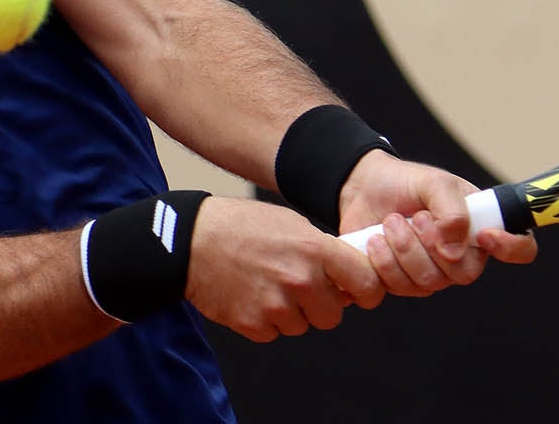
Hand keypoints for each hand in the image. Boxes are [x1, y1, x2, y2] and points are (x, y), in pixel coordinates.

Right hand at [185, 196, 385, 342]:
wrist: (191, 241)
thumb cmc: (243, 227)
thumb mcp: (292, 224)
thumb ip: (324, 252)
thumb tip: (350, 280)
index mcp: (315, 250)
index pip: (366, 283)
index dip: (366, 291)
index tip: (360, 293)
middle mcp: (300, 280)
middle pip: (332, 315)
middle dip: (321, 305)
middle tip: (300, 287)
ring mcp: (276, 305)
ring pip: (302, 326)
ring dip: (291, 313)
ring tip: (268, 285)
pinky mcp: (253, 324)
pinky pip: (274, 333)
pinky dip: (266, 321)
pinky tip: (251, 295)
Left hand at [337, 151, 536, 296]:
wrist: (362, 188)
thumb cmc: (407, 183)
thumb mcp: (435, 183)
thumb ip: (452, 211)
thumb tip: (454, 251)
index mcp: (481, 228)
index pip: (520, 248)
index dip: (512, 247)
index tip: (486, 236)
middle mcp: (462, 256)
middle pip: (464, 274)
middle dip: (432, 244)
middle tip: (415, 218)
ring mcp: (433, 273)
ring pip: (428, 282)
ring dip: (403, 248)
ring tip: (390, 222)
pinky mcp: (402, 283)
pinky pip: (398, 288)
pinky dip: (383, 261)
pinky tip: (375, 240)